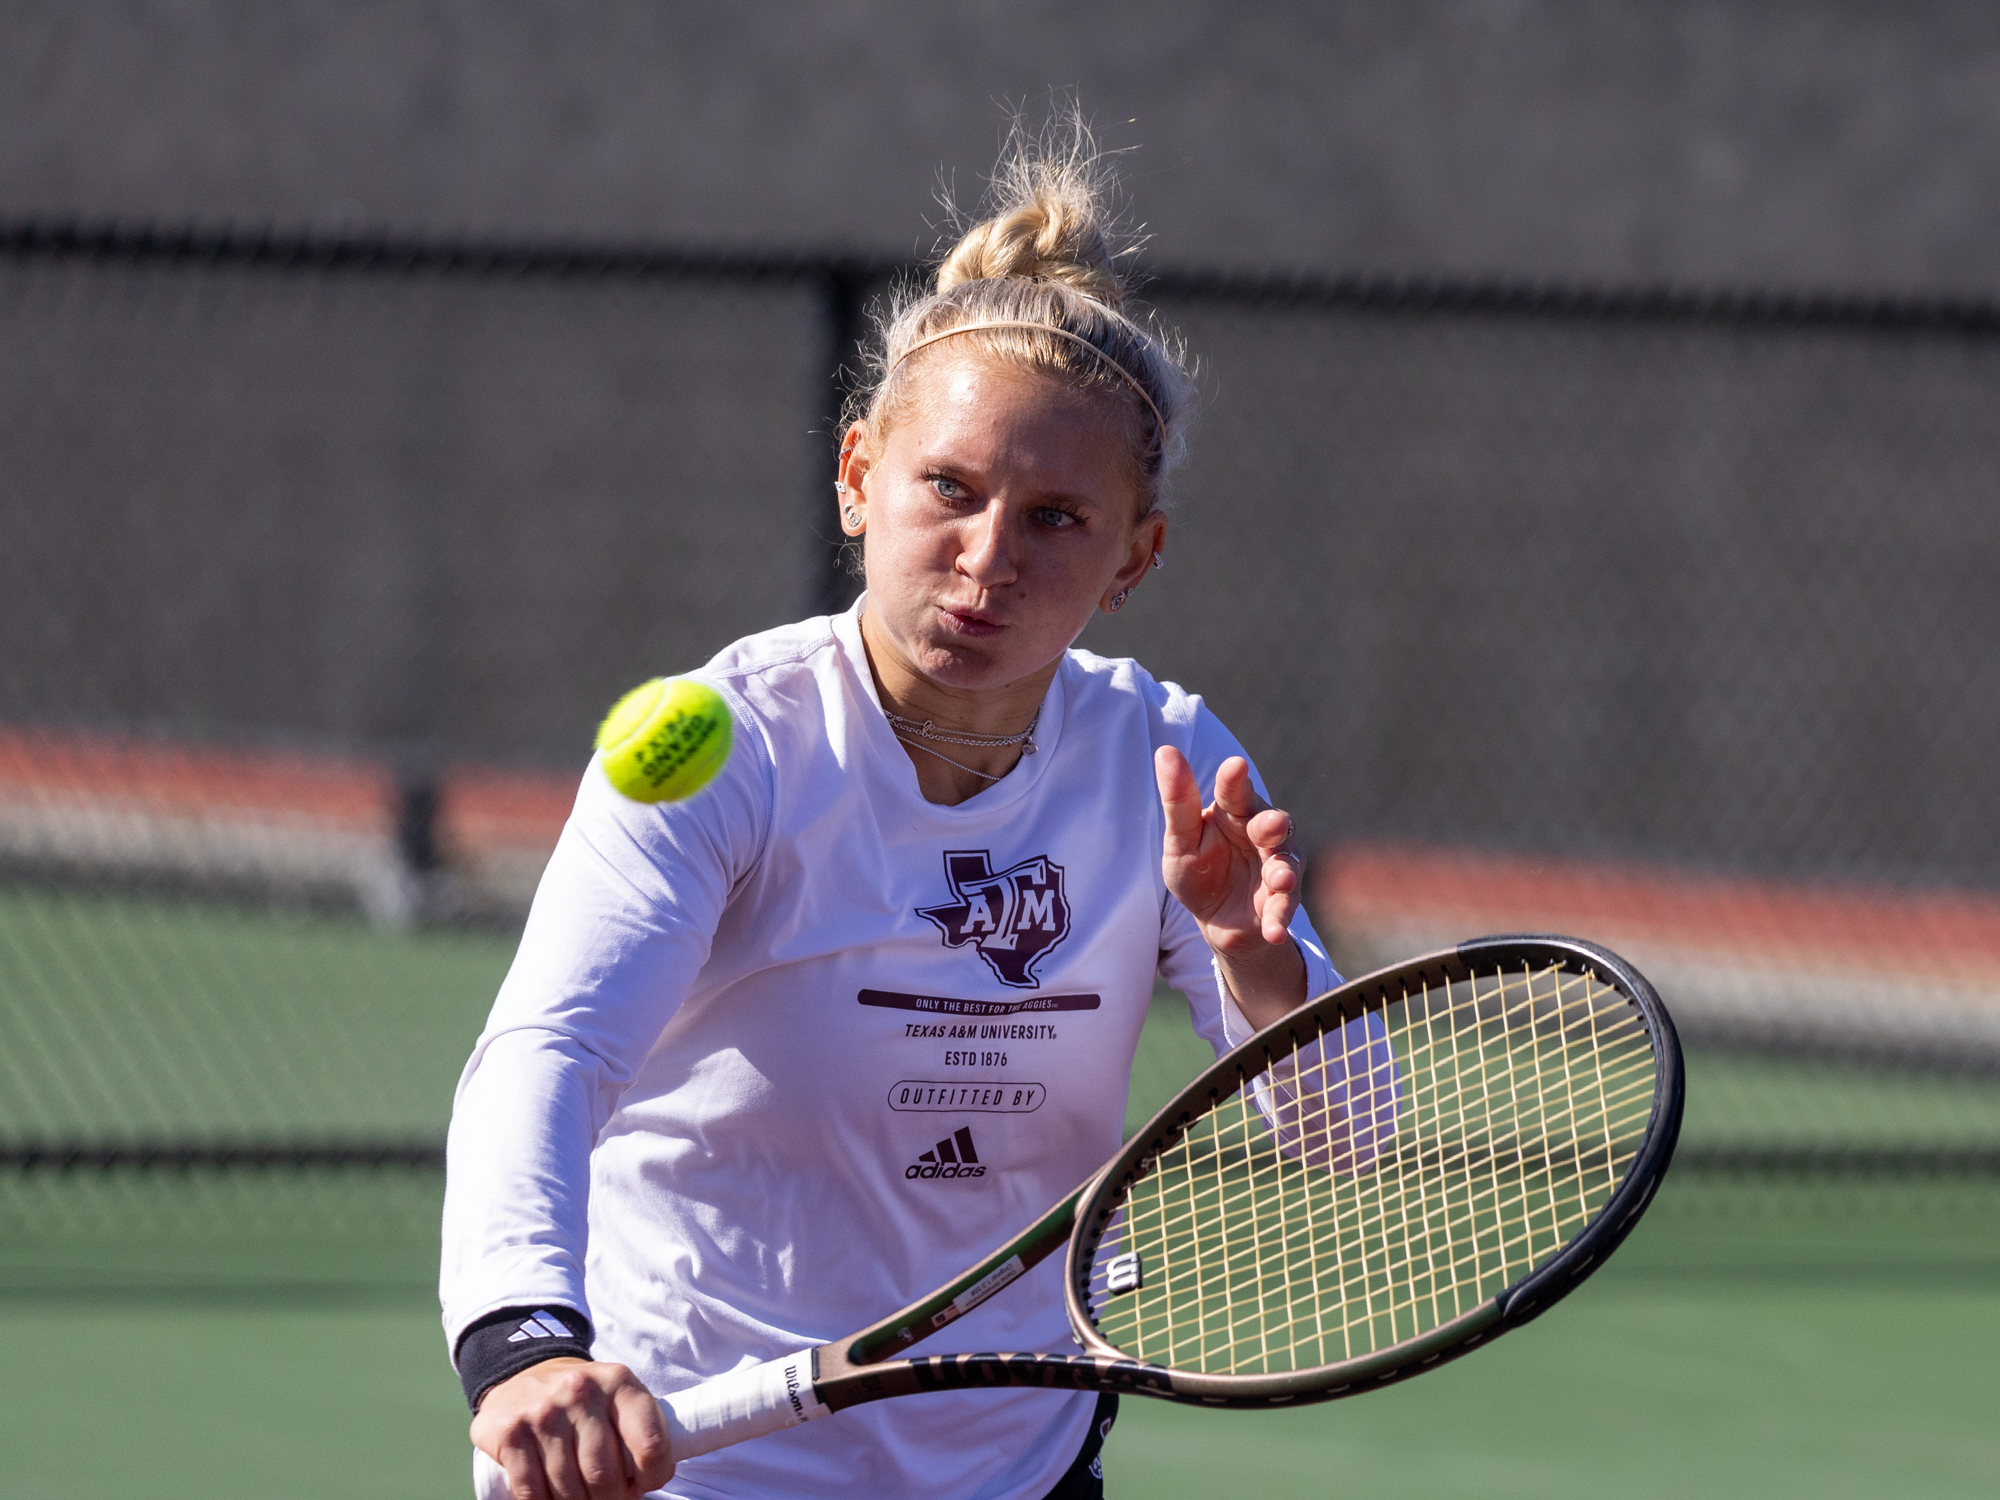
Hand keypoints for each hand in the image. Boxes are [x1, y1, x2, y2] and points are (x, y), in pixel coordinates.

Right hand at [471, 1358, 671, 1499]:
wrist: (526, 1374)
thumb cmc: (586, 1399)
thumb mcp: (620, 1399)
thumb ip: (641, 1432)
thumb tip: (647, 1481)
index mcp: (619, 1382)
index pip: (649, 1445)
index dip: (653, 1477)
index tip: (646, 1483)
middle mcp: (580, 1391)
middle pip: (605, 1475)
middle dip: (612, 1498)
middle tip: (610, 1496)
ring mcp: (543, 1412)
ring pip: (569, 1489)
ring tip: (583, 1495)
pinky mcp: (511, 1433)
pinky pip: (532, 1492)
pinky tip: (554, 1496)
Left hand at [1156, 747, 1306, 1028]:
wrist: (1216, 920)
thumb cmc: (1198, 869)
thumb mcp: (1180, 840)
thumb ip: (1177, 800)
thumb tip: (1165, 752)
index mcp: (1234, 810)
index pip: (1234, 790)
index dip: (1235, 779)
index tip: (1235, 765)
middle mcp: (1261, 832)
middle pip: (1272, 822)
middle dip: (1273, 824)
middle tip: (1271, 825)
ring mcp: (1277, 864)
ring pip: (1286, 862)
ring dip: (1283, 872)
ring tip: (1278, 881)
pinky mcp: (1283, 898)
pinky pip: (1285, 905)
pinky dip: (1280, 917)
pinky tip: (1274, 930)